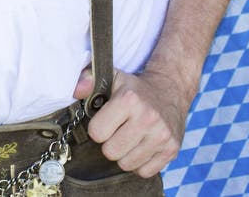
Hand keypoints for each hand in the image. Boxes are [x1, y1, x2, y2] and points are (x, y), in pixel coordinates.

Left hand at [74, 66, 189, 177]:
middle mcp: (147, 118)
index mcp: (129, 99)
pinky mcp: (172, 150)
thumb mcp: (111, 77)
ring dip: (124, 154)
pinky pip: (144, 172)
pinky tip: (141, 146)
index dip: (98, 128)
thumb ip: (88, 79)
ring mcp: (161, 136)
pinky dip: (139, 163)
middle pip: (111, 152)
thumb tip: (75, 90)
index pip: (97, 132)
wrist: (170, 90)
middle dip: (110, 143)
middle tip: (117, 130)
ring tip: (129, 137)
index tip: (105, 120)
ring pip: (127, 164)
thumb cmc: (134, 88)